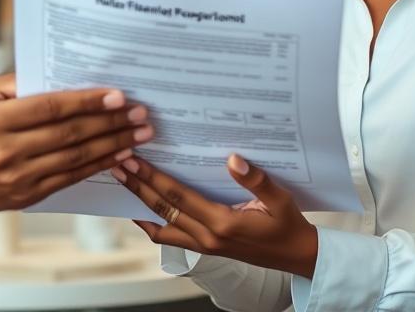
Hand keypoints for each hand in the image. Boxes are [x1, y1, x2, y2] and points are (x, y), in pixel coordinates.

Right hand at [0, 82, 151, 213]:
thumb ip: (18, 82)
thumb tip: (60, 74)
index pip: (50, 108)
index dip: (87, 101)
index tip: (117, 95)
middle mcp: (6, 151)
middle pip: (69, 135)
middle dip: (110, 122)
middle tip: (140, 113)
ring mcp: (17, 178)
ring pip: (75, 160)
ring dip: (112, 146)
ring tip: (139, 134)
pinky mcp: (25, 197)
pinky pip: (69, 180)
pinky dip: (97, 168)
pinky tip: (118, 156)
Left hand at [113, 154, 318, 278]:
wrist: (296, 256)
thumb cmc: (288, 225)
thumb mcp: (280, 199)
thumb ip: (257, 179)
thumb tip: (233, 159)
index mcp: (223, 223)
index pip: (178, 197)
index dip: (153, 178)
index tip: (134, 160)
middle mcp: (208, 237)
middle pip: (163, 210)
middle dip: (138, 186)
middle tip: (118, 164)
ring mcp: (204, 246)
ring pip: (162, 225)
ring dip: (141, 203)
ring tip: (124, 182)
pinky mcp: (205, 248)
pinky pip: (170, 237)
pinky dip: (152, 225)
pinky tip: (142, 211)